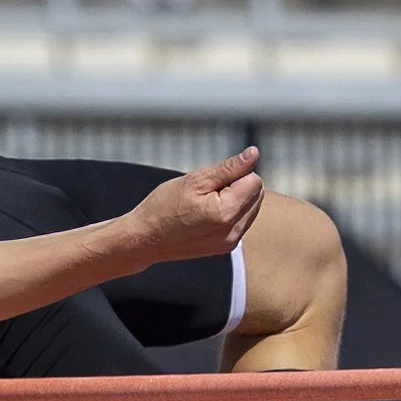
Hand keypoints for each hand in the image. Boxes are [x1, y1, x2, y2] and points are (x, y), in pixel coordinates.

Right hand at [125, 147, 266, 264]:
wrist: (144, 239)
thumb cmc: (163, 207)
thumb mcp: (194, 180)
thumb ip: (229, 168)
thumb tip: (254, 154)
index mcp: (226, 213)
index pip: (254, 180)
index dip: (234, 174)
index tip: (210, 182)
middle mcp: (233, 231)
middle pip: (256, 195)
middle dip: (238, 187)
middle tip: (206, 193)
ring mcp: (230, 242)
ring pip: (251, 207)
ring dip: (235, 200)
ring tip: (205, 205)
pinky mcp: (226, 247)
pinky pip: (242, 221)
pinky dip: (230, 213)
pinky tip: (207, 215)